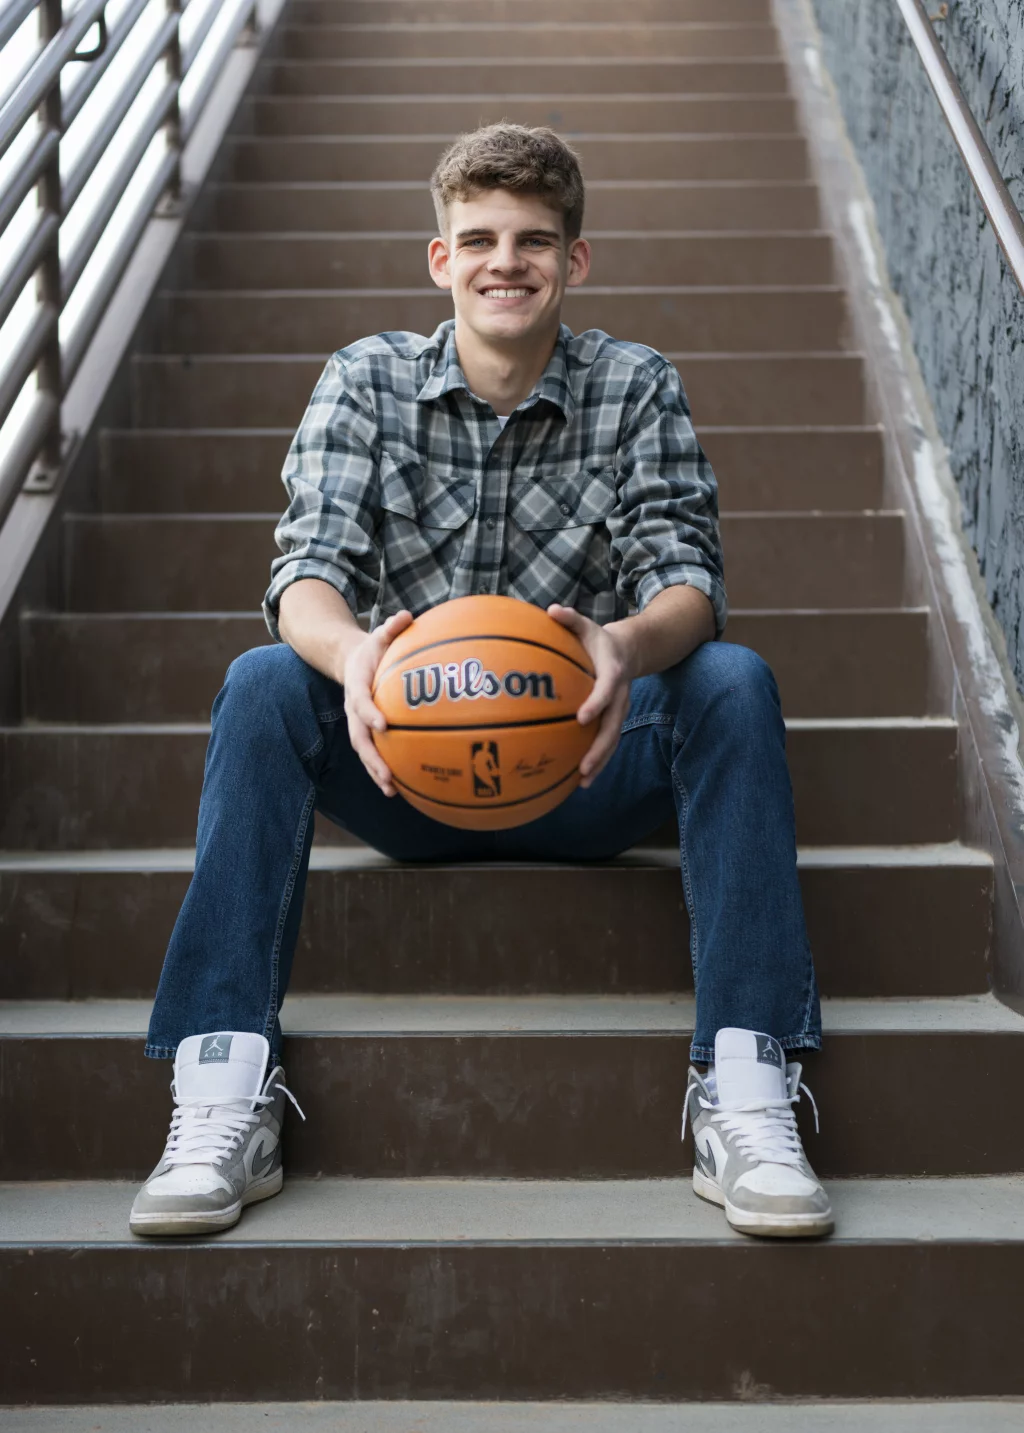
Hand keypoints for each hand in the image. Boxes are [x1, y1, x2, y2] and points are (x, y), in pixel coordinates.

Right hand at [341, 610, 412, 795]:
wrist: (352, 659)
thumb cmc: (374, 648)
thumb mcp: (381, 633)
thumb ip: (393, 626)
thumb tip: (407, 616)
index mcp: (357, 684)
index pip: (360, 700)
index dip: (369, 713)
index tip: (383, 725)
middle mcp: (354, 708)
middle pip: (359, 737)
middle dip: (372, 758)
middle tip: (387, 776)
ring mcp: (359, 722)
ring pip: (364, 751)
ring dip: (376, 771)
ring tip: (392, 791)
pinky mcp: (367, 731)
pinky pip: (374, 752)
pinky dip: (383, 770)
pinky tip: (400, 787)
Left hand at [547, 604, 634, 787]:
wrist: (628, 651)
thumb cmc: (597, 640)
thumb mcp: (586, 626)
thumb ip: (570, 619)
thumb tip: (551, 610)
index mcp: (613, 673)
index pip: (607, 690)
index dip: (597, 703)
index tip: (582, 717)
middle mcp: (620, 696)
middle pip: (613, 726)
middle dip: (599, 748)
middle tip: (583, 767)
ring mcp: (618, 711)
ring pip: (612, 740)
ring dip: (599, 761)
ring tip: (583, 781)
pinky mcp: (613, 721)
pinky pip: (606, 743)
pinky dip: (596, 761)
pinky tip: (579, 780)